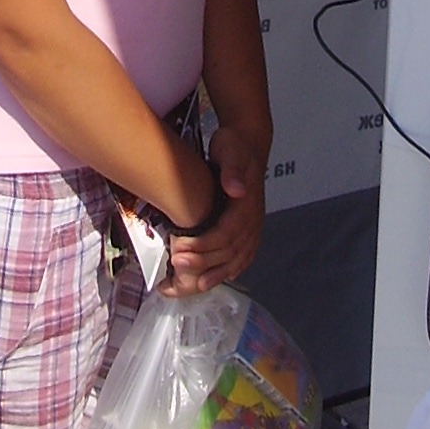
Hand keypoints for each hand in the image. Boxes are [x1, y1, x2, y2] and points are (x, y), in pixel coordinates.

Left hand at [164, 126, 265, 295]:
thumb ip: (232, 169)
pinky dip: (228, 270)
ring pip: (237, 259)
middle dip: (203, 263)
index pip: (226, 234)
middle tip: (177, 266)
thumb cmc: (235, 147)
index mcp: (247, 204)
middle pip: (230, 251)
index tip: (180, 250)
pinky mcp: (249, 229)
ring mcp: (253, 226)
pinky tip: (214, 278)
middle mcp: (253, 219)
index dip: (203, 246)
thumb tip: (236, 189)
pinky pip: (242, 257)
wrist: (248, 144)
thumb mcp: (230, 150)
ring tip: (193, 284)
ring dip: (214, 273)